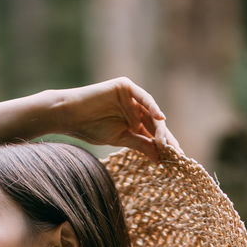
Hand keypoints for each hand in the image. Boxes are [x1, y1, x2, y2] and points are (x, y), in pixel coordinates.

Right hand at [48, 77, 182, 163]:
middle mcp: (134, 108)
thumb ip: (141, 144)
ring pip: (151, 112)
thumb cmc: (91, 128)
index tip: (175, 160)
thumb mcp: (120, 139)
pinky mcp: (125, 86)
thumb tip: (160, 158)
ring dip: (160, 127)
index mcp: (133, 122)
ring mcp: (130, 96)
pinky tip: (160, 119)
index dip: (164, 145)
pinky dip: (152, 107)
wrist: (71, 115)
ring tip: (165, 143)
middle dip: (165, 138)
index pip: (152, 133)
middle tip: (174, 153)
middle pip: (154, 123)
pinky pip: (143, 97)